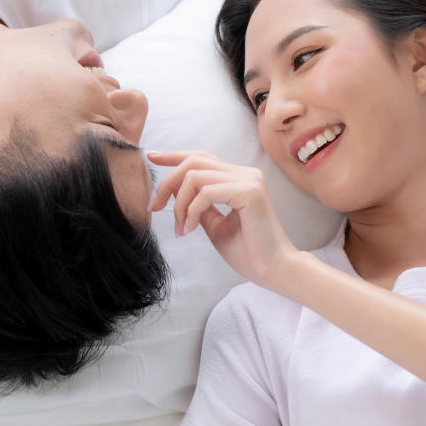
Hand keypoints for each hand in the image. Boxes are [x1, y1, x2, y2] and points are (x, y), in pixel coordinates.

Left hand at [148, 150, 299, 289]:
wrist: (274, 270)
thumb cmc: (248, 252)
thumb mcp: (213, 224)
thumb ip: (198, 204)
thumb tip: (174, 189)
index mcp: (238, 178)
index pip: (201, 157)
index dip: (174, 155)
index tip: (150, 157)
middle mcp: (245, 173)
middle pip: (194, 162)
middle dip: (167, 182)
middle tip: (154, 207)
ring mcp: (249, 180)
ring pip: (195, 176)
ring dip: (179, 203)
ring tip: (180, 227)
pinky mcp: (250, 192)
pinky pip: (207, 192)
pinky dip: (191, 211)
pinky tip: (190, 229)